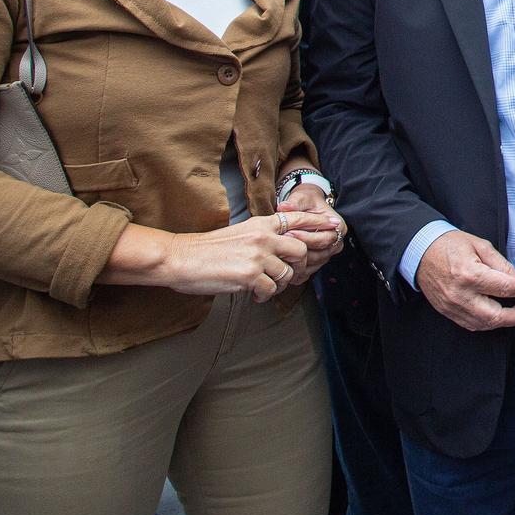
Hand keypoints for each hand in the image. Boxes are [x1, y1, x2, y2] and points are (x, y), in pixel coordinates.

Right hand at [159, 215, 310, 301]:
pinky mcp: (250, 275)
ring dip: (277, 284)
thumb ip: (262, 237)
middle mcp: (263, 237)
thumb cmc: (207, 249)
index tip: (334, 226)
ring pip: (287, 273)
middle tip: (283, 275)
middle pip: (301, 250)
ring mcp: (258, 256)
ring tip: (262, 286)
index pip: (297, 218)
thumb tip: (283, 247)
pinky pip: (271, 289)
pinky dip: (264, 295)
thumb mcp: (240, 233)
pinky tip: (253, 294)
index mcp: (261, 224)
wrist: (181, 258)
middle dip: (297, 266)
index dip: (319, 222)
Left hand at [275, 185, 344, 283]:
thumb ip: (294, 203)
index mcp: (339, 227)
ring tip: (278, 257)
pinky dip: (295, 272)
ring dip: (296, 263)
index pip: (323, 238)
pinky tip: (281, 267)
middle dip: (299, 251)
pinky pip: (307, 272)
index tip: (288, 233)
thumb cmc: (307, 202)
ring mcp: (328, 255)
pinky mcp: (318, 263)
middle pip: (319, 254)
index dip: (305, 237)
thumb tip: (283, 207)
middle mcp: (336, 243)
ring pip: (313, 265)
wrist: (308, 208)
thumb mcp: (302, 198)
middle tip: (281, 246)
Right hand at [415, 230, 514, 331]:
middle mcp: (461, 295)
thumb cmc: (451, 245)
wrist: (421, 252)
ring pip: (486, 324)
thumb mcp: (480, 245)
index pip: (506, 288)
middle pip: (497, 316)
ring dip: (508, 322)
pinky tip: (503, 315)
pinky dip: (491, 323)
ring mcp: (453, 307)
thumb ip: (502, 264)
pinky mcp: (448, 313)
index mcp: (470, 274)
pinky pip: (473, 325)